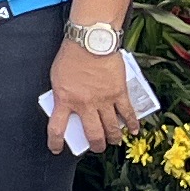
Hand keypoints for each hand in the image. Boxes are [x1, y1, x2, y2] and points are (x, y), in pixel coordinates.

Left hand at [47, 36, 133, 153]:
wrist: (91, 41)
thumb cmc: (71, 55)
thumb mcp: (57, 77)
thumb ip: (61, 94)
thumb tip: (65, 106)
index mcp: (65, 100)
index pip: (57, 128)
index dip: (56, 142)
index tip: (56, 149)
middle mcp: (84, 104)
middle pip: (92, 134)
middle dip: (95, 145)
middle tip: (97, 147)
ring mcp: (104, 100)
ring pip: (111, 128)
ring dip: (113, 138)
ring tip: (113, 141)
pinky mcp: (119, 93)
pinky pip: (128, 113)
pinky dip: (132, 124)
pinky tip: (133, 130)